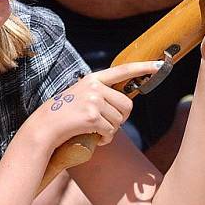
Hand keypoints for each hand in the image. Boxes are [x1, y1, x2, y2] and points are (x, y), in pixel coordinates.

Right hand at [24, 61, 160, 149]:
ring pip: (119, 121)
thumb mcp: (81, 97)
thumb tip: (124, 106)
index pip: (123, 70)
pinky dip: (105, 139)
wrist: (44, 128)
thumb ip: (101, 95)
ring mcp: (93, 100)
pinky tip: (93, 137)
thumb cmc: (65, 116)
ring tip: (94, 130)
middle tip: (107, 125)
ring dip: (110, 131)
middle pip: (127, 105)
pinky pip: (111, 131)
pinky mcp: (92, 116)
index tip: (160, 64)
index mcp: (93, 79)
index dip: (143, 67)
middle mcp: (94, 86)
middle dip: (121, 119)